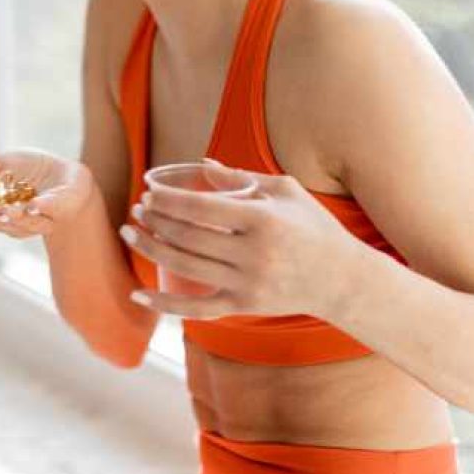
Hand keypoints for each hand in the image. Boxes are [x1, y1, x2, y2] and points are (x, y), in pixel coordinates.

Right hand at [0, 148, 94, 240]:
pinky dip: (39, 211)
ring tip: (0, 209)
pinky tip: (32, 206)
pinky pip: (46, 214)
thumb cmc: (28, 171)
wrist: (67, 174)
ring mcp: (34, 220)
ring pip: (18, 223)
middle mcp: (11, 220)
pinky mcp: (56, 213)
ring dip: (8, 216)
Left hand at [122, 158, 358, 318]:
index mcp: (262, 220)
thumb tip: (201, 165)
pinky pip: (195, 308)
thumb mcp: (286, 191)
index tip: (149, 194)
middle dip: (155, 221)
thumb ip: (242, 178)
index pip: (201, 208)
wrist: (343, 280)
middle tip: (136, 210)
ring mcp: (247, 284)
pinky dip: (163, 305)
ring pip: (185, 267)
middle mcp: (253, 254)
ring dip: (151, 249)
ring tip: (131, 233)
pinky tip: (136, 294)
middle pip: (187, 237)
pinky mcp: (243, 307)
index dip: (169, 201)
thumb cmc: (314, 227)